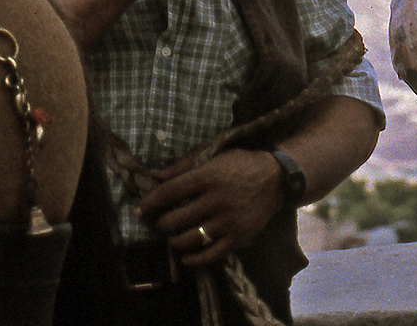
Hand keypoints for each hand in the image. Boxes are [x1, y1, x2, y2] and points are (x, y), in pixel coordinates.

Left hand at [138, 149, 285, 268]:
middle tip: (162, 223)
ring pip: (189, 239)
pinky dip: (193, 259)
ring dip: (174, 241)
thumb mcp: (214, 157)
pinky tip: (186, 255)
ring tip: (174, 237)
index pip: (170, 192)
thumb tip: (154, 175)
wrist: (277, 178)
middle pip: (175, 219)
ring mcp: (227, 221)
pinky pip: (209, 255)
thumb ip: (183, 166)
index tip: (140, 209)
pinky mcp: (237, 237)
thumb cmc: (241, 164)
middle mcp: (216, 200)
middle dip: (162, 223)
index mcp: (208, 176)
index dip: (151, 202)